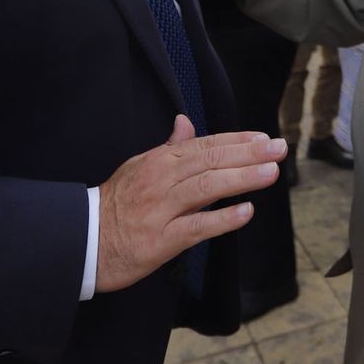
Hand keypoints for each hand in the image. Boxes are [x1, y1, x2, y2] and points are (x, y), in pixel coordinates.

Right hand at [95, 116, 284, 292]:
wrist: (83, 240)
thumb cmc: (115, 203)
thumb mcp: (138, 167)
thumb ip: (168, 147)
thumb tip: (185, 123)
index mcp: (159, 160)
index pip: (205, 145)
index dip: (237, 140)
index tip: (264, 138)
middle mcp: (162, 180)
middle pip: (211, 161)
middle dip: (249, 153)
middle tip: (279, 149)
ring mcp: (161, 209)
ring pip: (207, 188)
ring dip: (242, 178)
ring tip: (270, 173)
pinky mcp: (161, 240)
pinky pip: (196, 227)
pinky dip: (223, 220)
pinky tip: (245, 212)